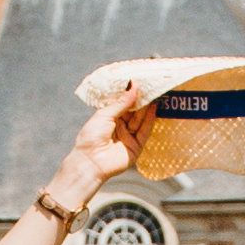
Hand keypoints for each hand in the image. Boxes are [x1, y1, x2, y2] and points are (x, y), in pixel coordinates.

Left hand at [45, 92, 143, 214]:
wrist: (91, 162)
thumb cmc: (91, 137)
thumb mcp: (104, 115)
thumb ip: (121, 102)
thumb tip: (133, 86)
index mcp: (109, 118)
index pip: (123, 103)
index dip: (130, 94)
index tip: (139, 82)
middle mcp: (120, 126)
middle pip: (134, 111)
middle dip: (141, 99)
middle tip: (151, 86)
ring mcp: (129, 136)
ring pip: (140, 119)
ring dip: (147, 107)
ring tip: (154, 93)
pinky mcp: (136, 146)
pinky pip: (145, 131)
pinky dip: (150, 120)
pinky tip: (154, 108)